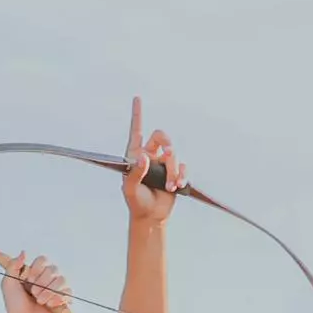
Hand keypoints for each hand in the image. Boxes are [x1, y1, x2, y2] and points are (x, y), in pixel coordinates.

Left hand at [0, 251, 72, 312]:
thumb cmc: (15, 306)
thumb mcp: (8, 283)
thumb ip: (13, 265)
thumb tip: (23, 252)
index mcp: (34, 274)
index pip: (43, 260)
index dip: (37, 269)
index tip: (28, 279)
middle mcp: (46, 280)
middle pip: (53, 269)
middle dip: (42, 282)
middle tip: (33, 294)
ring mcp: (56, 290)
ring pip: (62, 279)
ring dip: (49, 292)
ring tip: (40, 302)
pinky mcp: (63, 300)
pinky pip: (68, 292)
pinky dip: (58, 298)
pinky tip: (50, 305)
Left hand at [120, 99, 182, 228]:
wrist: (151, 215)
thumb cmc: (136, 201)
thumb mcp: (130, 189)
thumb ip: (135, 173)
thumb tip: (144, 157)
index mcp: (134, 155)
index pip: (135, 131)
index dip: (137, 114)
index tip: (137, 98)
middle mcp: (149, 155)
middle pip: (161, 136)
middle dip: (167, 143)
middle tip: (168, 153)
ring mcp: (163, 163)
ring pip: (173, 154)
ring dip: (172, 169)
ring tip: (169, 185)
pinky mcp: (174, 171)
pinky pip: (182, 166)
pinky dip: (181, 175)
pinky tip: (176, 186)